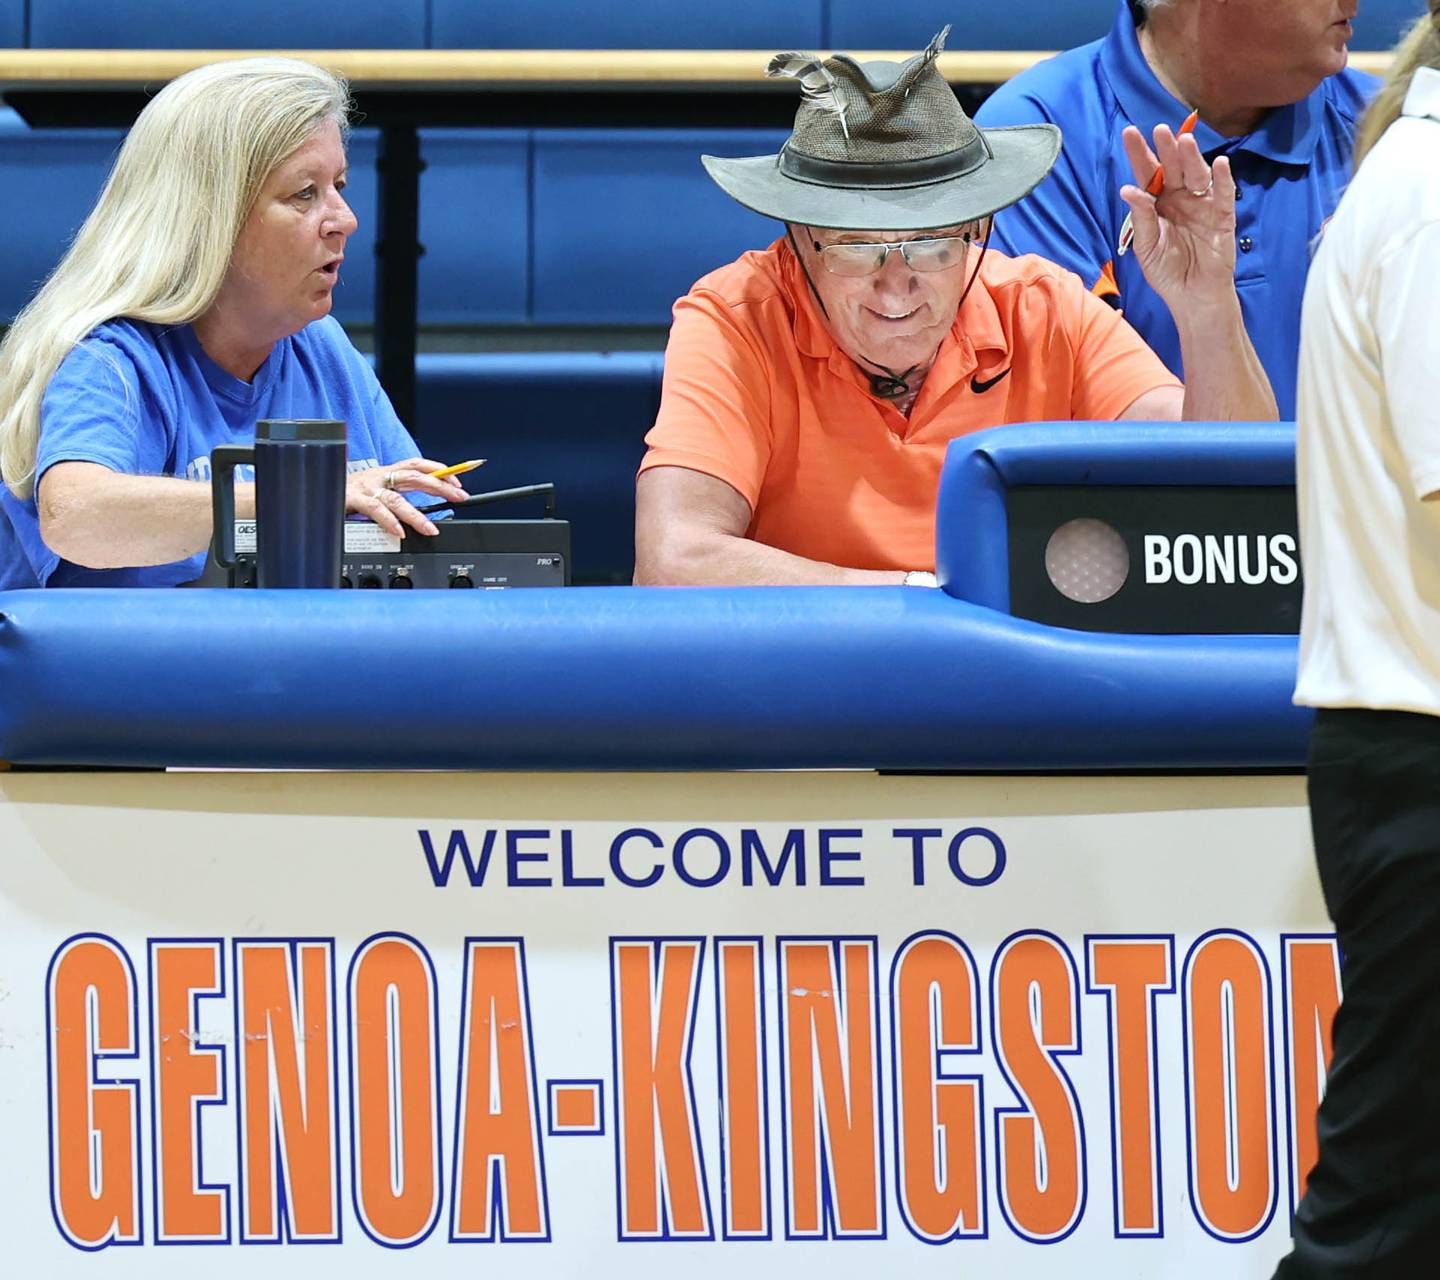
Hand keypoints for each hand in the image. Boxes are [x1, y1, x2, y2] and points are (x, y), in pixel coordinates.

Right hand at [346, 457, 467, 536]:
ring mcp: (366, 488)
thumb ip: (399, 495)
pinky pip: (374, 509)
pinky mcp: (353, 499)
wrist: (317, 488)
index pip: (417, 464)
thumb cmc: (350, 493)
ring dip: (416, 515)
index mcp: (386, 473)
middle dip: (439, 486)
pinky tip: (399, 531)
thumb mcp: (378, 491)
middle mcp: (379, 476)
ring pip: (396, 499)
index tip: (458, 481)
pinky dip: (389, 521)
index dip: (438, 469)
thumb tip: (428, 506)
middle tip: (458, 497)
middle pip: (414, 477)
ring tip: (430, 529)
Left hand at [1119, 124, 1236, 310]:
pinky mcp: (1222, 215)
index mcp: (1157, 204)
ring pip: (1197, 174)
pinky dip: (1223, 179)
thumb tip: (1128, 189)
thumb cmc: (1166, 272)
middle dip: (1166, 148)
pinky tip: (1220, 164)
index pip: (1146, 174)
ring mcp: (1202, 204)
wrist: (1192, 294)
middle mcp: (1179, 198)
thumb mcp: (1146, 247)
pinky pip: (1223, 193)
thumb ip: (1140, 218)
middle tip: (1160, 130)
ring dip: (1192, 157)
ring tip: (1184, 141)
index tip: (1129, 132)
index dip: (1139, 153)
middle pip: (1172, 168)